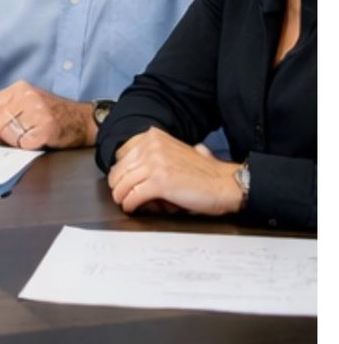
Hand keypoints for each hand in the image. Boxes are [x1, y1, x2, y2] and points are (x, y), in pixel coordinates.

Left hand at [0, 80, 95, 150]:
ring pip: (7, 134)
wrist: (84, 120)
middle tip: (10, 137)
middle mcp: (27, 97)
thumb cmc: (53, 113)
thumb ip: (0, 111)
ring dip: (13, 142)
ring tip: (26, 137)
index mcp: (19, 88)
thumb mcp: (25, 104)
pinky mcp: (46, 129)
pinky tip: (35, 141)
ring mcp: (37, 112)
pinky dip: (26, 147)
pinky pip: (23, 144)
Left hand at [108, 126, 245, 217]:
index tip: (120, 179)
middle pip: (121, 168)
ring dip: (120, 195)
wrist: (225, 183)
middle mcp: (151, 146)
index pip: (123, 153)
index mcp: (153, 137)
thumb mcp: (175, 151)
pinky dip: (130, 203)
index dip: (120, 169)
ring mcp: (154, 164)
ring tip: (122, 202)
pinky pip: (134, 195)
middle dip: (117, 183)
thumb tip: (138, 165)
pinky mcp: (159, 183)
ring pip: (124, 182)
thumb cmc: (205, 173)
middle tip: (118, 193)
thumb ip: (157, 152)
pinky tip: (131, 207)